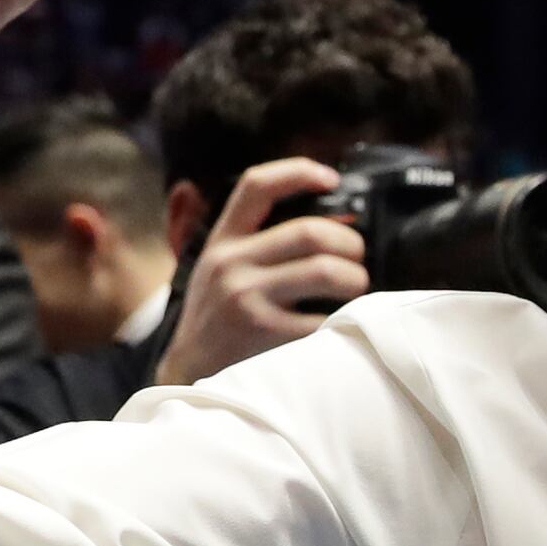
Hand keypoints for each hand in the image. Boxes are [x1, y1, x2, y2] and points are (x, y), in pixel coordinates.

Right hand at [156, 159, 367, 386]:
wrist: (189, 373)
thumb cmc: (218, 316)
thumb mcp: (219, 267)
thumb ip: (258, 240)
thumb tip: (335, 219)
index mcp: (222, 240)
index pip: (257, 185)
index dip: (299, 172)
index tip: (332, 179)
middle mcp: (231, 264)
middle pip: (310, 232)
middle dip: (350, 244)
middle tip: (357, 258)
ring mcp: (247, 299)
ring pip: (326, 270)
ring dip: (355, 279)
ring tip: (354, 287)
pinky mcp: (265, 335)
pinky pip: (324, 318)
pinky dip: (342, 319)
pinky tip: (339, 323)